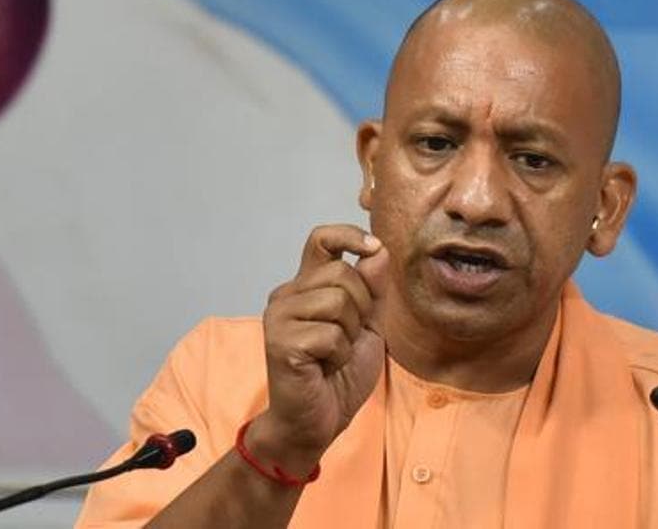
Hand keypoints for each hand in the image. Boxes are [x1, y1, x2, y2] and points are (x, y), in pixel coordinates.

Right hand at [248, 224, 388, 474]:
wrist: (318, 422)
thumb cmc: (338, 376)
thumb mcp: (368, 326)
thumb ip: (372, 290)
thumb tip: (378, 250)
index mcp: (306, 287)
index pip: (321, 239)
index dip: (350, 235)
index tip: (372, 248)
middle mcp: (287, 296)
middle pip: (341, 273)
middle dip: (361, 307)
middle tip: (348, 339)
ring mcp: (279, 318)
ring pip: (338, 300)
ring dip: (350, 334)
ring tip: (335, 354)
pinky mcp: (281, 343)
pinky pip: (331, 333)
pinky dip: (340, 355)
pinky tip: (325, 368)